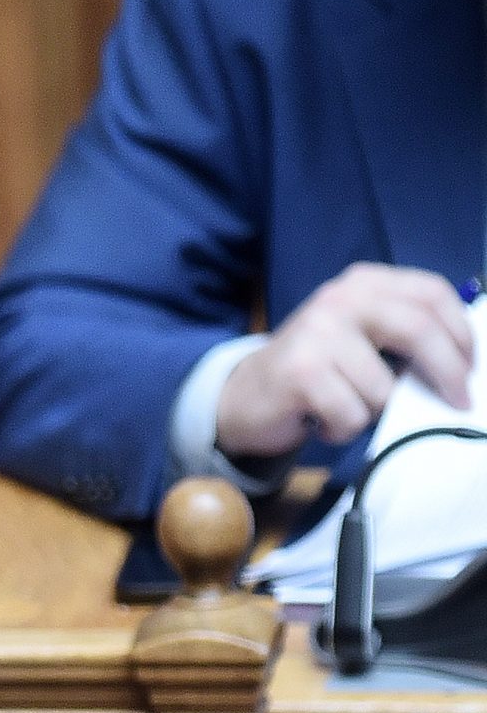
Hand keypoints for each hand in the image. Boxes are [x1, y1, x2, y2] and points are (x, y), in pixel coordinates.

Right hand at [218, 263, 475, 458]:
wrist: (247, 395)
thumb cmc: (319, 369)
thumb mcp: (363, 337)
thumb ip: (408, 334)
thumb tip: (467, 364)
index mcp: (362, 284)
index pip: (431, 293)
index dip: (461, 332)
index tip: (471, 367)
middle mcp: (338, 299)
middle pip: (418, 329)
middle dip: (449, 373)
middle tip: (459, 402)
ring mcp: (316, 333)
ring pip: (385, 387)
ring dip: (376, 411)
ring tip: (350, 407)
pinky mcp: (300, 372)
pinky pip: (352, 414)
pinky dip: (344, 428)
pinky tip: (324, 418)